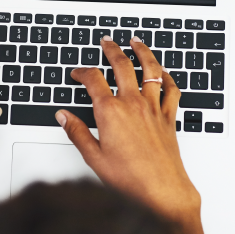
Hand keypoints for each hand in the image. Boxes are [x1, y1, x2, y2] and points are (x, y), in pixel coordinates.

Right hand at [57, 36, 208, 233]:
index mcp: (111, 112)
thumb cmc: (130, 179)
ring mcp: (153, 108)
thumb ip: (77, 132)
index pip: (93, 79)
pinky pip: (171, 89)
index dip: (82, 72)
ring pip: (150, 70)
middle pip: (122, 65)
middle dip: (112, 49)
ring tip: (136, 42)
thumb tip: (63, 116)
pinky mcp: (169, 117)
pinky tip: (163, 72)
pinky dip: (167, 77)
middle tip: (106, 41)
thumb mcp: (94, 158)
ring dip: (142, 52)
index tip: (77, 73)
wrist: (163, 191)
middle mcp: (133, 104)